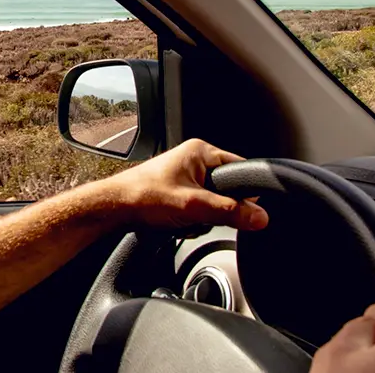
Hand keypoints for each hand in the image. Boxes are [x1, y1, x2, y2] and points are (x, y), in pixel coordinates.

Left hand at [100, 138, 268, 230]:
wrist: (114, 209)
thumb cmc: (143, 197)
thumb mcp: (193, 206)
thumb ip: (229, 211)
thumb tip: (260, 217)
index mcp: (200, 151)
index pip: (241, 168)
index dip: (245, 192)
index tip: (246, 210)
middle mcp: (194, 160)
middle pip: (227, 190)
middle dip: (216, 209)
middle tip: (199, 214)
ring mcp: (185, 177)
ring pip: (213, 204)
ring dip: (202, 218)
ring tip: (182, 218)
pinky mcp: (178, 193)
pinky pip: (199, 210)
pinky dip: (191, 221)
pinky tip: (177, 223)